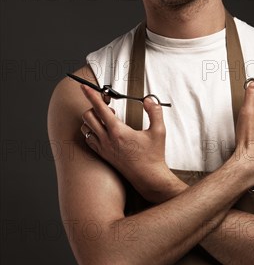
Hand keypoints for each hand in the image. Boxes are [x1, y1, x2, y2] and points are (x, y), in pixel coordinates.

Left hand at [80, 85, 178, 202]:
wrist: (148, 177)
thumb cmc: (153, 156)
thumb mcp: (159, 131)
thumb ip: (155, 112)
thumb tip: (149, 100)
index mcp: (118, 131)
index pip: (100, 108)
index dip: (91, 95)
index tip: (84, 86)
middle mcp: (107, 139)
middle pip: (88, 116)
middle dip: (94, 106)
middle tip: (108, 105)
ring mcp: (103, 148)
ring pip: (85, 128)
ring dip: (92, 119)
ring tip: (107, 119)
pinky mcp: (103, 155)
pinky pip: (88, 139)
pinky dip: (91, 131)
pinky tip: (103, 131)